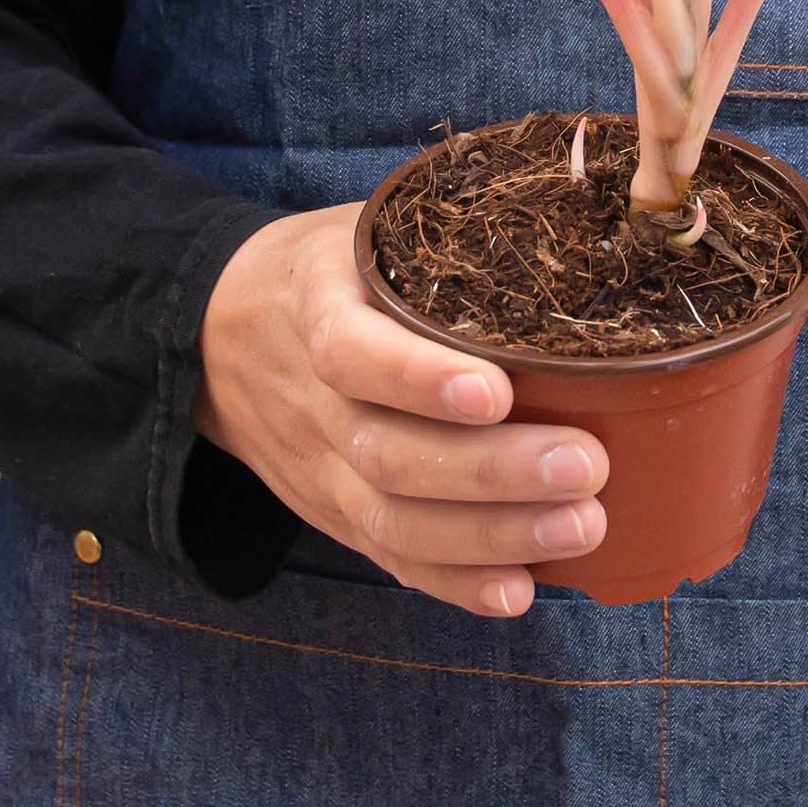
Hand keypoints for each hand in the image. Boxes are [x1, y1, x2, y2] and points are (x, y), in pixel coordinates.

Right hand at [193, 202, 607, 615]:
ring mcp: (318, 468)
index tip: (498, 391)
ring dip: (492, 534)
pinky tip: (519, 590)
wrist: (219, 331)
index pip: (351, 351)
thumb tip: (573, 215)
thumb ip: (445, 229)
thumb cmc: (333, 269)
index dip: (419, 378)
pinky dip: (453, 583)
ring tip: (581, 525)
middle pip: (388, 453)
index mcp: (315, 306)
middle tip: (588, 466)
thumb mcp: (366, 227)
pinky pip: (389, 559)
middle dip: (492, 471)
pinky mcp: (331, 514)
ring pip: (393, 519)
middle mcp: (311, 399)